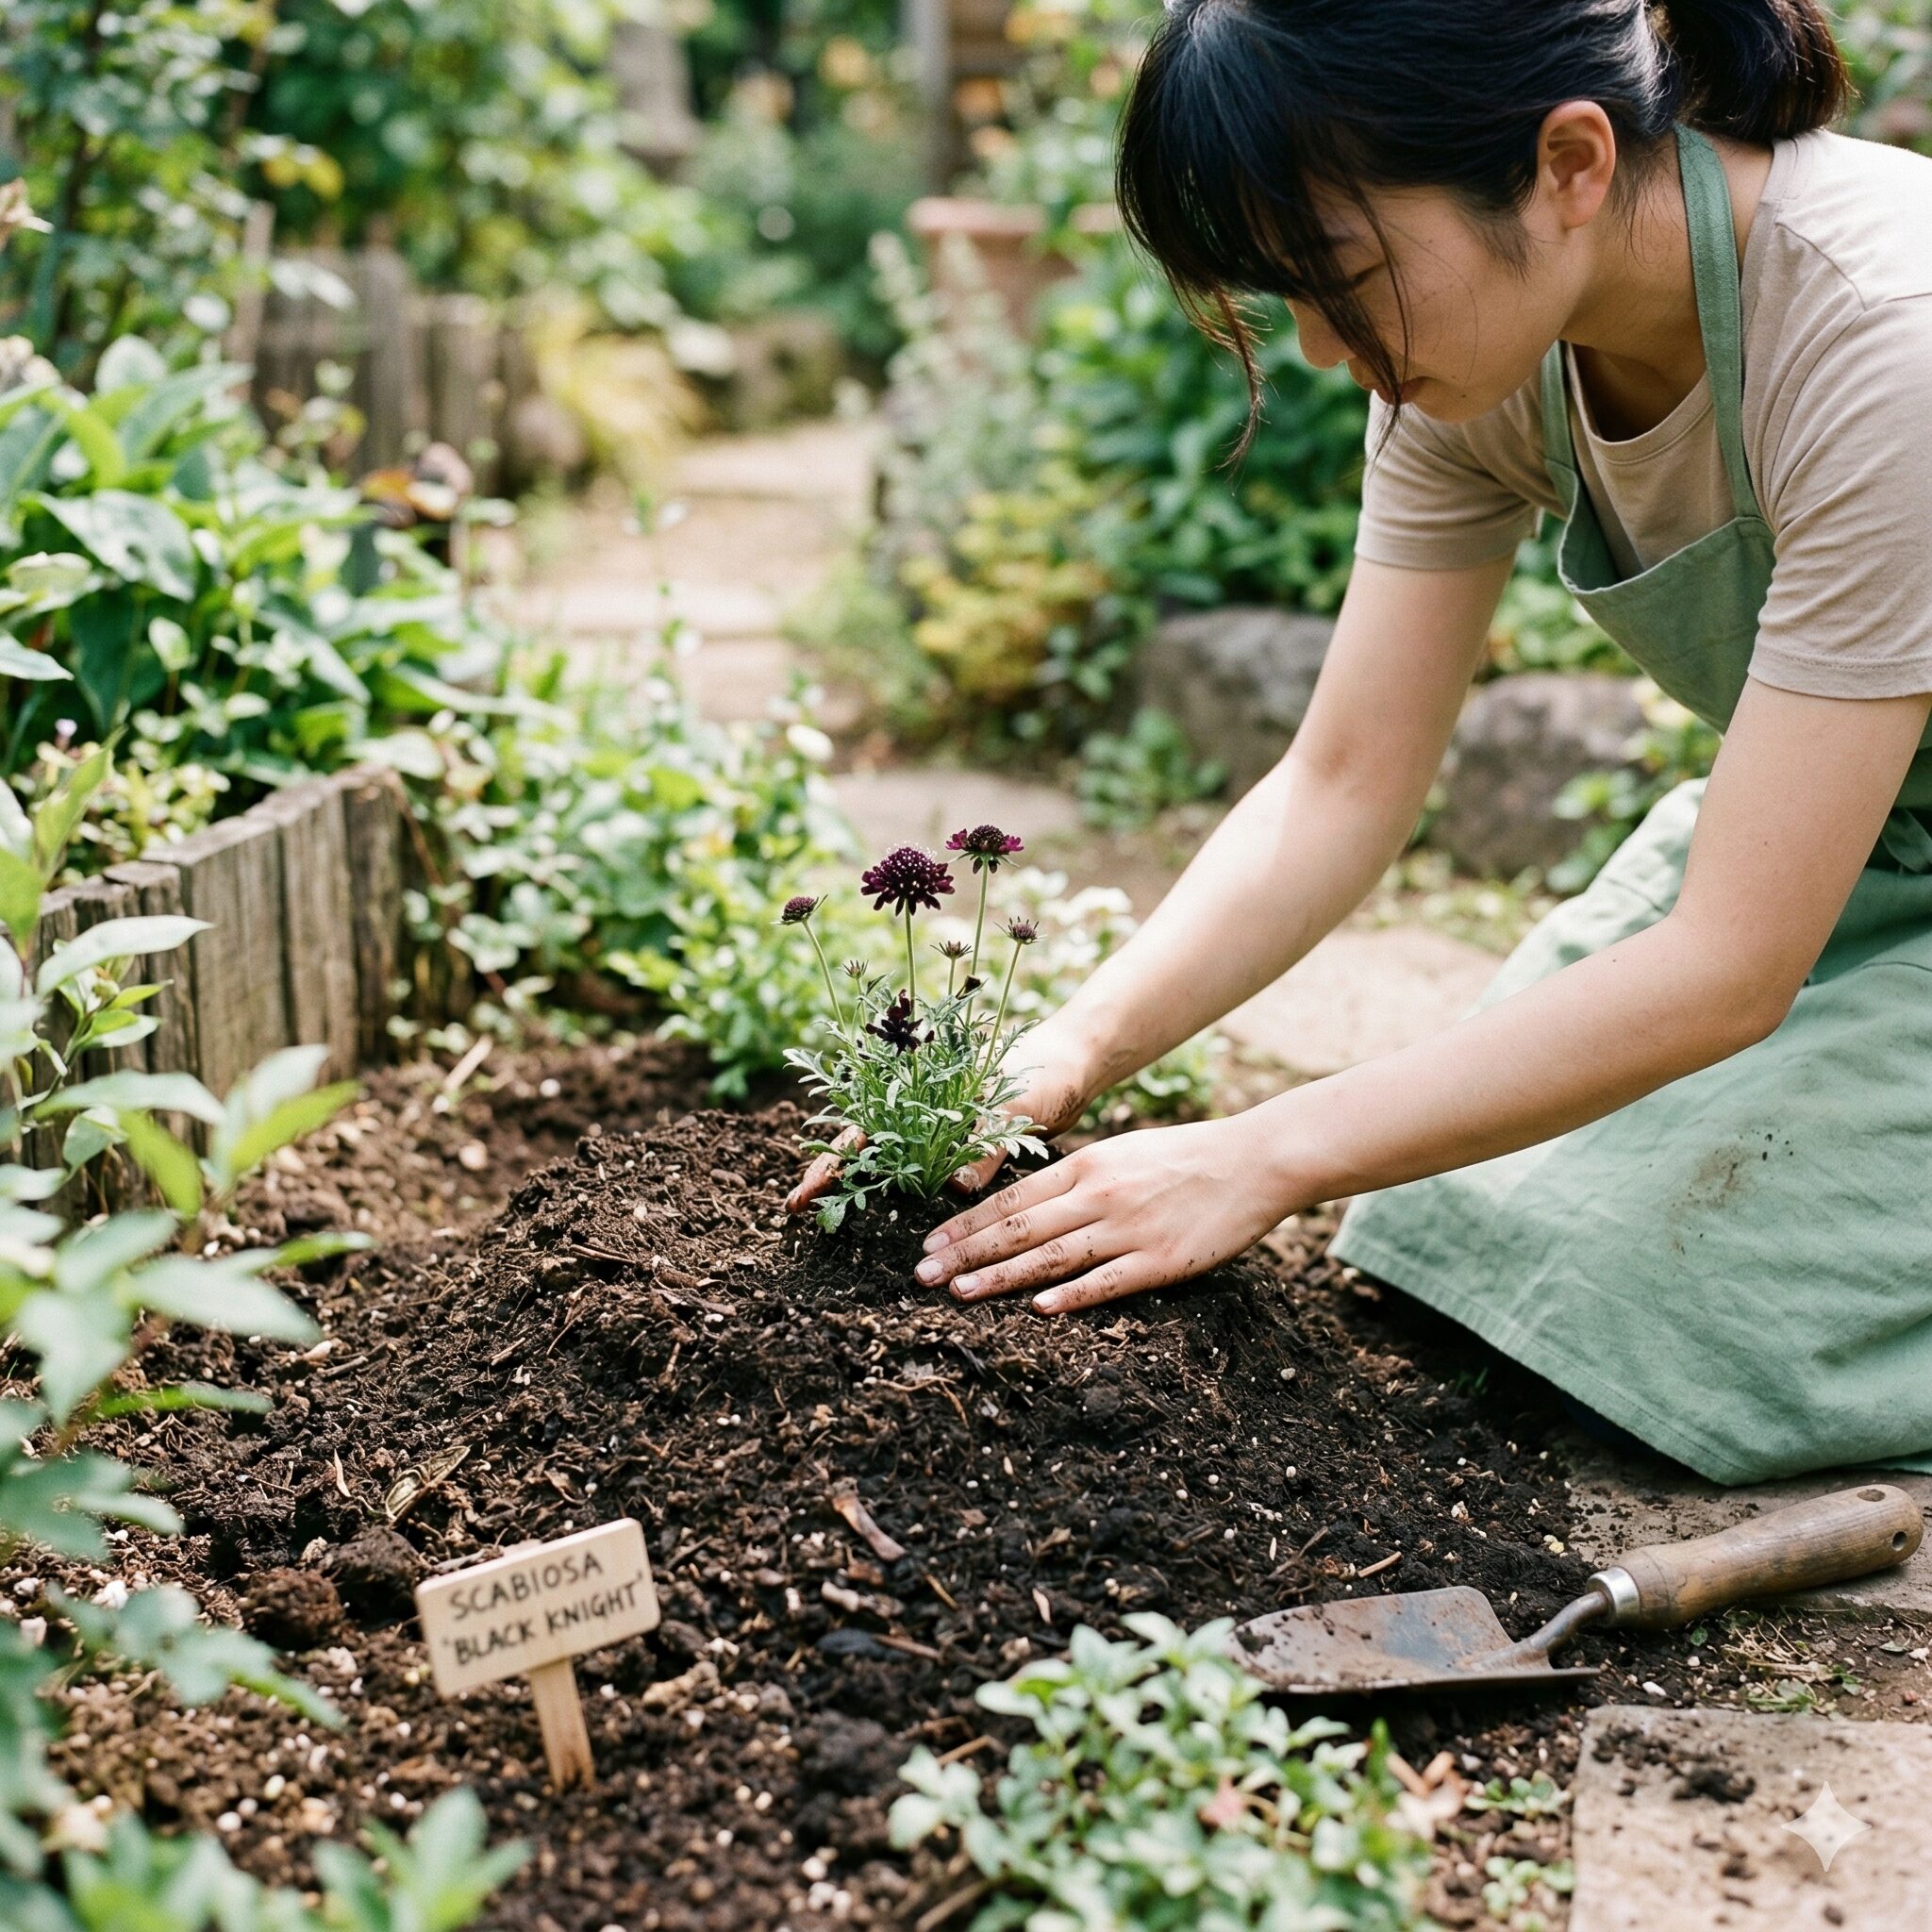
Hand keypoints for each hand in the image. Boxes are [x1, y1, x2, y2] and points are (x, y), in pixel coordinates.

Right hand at [784, 1015, 1097, 1215]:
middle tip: (804, 1218)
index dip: (830, 1162)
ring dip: (866, 1192)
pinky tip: (898, 1222)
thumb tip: (954, 1188)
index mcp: (922, 1093)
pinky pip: (931, 1178)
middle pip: (866, 1149)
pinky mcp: (967, 1151)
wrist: (1076, 1063)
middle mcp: (924, 1113)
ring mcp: (942, 1133)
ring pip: (893, 1167)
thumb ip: (986, 1143)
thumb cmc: (1043, 1070)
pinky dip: (912, 1199)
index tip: (803, 1196)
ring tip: (834, 1225)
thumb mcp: (1014, 1103)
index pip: (862, 1129)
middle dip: (833, 1181)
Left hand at [912, 1113, 1293, 1313]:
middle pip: (1020, 1227)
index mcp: (1088, 1165)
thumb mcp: (1122, 1152)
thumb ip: (1078, 1178)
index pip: (1013, 1197)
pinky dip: (1072, 1296)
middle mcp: (1100, 1195)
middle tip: (923, 1275)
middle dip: (966, 1253)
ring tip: (960, 1293)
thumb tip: (1028, 1203)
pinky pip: (1107, 1281)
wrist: (1253, 1161)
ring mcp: (1129, 1228)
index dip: (967, 1223)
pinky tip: (1038, 1309)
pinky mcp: (1160, 1260)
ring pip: (1052, 1255)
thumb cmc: (1185, 1157)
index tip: (929, 1243)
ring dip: (1001, 1277)